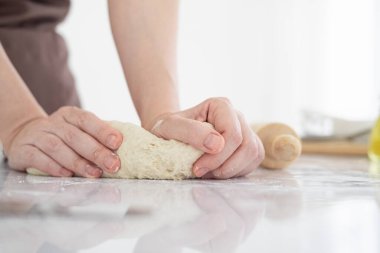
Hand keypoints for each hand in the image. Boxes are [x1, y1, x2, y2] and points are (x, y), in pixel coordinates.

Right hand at [3, 106, 122, 177]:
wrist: (24, 136)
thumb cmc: (61, 137)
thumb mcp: (77, 131)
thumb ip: (95, 137)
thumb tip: (123, 150)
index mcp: (69, 115)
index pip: (87, 120)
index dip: (103, 130)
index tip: (118, 142)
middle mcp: (52, 123)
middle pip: (75, 136)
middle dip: (96, 151)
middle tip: (113, 164)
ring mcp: (36, 135)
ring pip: (57, 147)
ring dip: (78, 162)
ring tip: (94, 173)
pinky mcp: (22, 150)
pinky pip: (38, 158)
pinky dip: (54, 167)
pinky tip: (67, 175)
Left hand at [148, 97, 264, 178]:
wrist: (170, 136)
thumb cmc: (168, 129)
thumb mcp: (168, 127)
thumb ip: (189, 131)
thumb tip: (217, 144)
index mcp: (221, 106)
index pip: (232, 134)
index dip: (217, 155)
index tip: (197, 167)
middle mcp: (237, 116)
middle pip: (246, 146)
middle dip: (224, 166)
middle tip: (200, 172)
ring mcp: (245, 131)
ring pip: (253, 155)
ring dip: (230, 171)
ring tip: (208, 172)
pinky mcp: (248, 147)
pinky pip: (252, 163)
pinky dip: (235, 173)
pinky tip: (216, 171)